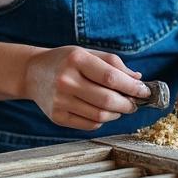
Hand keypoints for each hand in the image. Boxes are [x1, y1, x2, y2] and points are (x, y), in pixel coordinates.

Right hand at [24, 46, 148, 130]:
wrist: (32, 73)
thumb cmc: (66, 61)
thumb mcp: (88, 53)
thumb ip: (113, 64)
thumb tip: (137, 79)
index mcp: (76, 60)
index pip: (111, 77)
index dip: (132, 87)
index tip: (145, 91)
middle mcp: (65, 81)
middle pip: (107, 100)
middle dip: (128, 104)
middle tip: (135, 103)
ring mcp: (59, 101)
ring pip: (99, 116)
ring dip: (116, 114)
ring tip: (120, 107)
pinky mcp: (56, 117)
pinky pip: (88, 124)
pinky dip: (102, 121)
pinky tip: (103, 112)